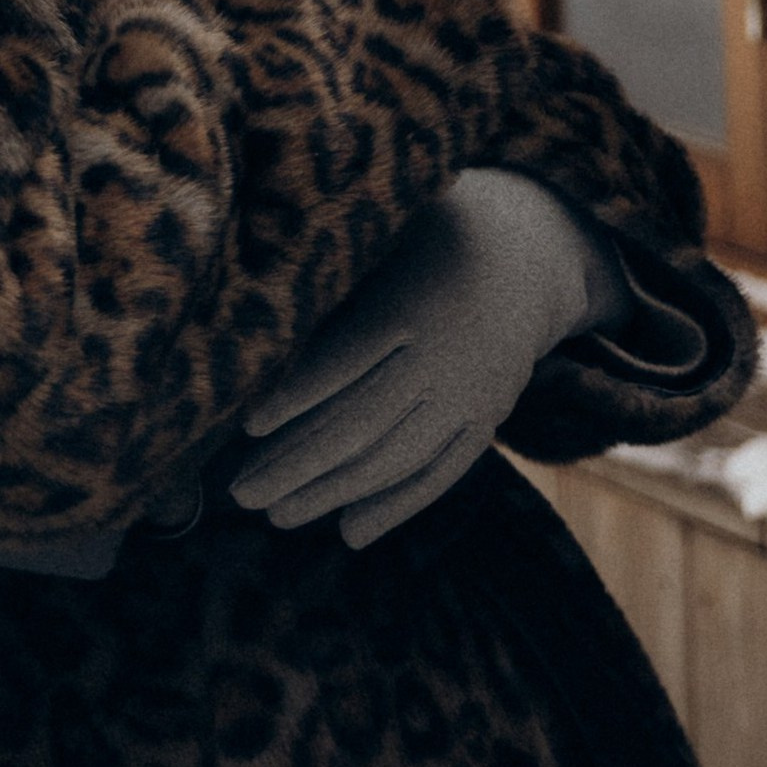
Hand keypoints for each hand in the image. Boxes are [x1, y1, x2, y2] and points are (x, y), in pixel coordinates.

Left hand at [231, 168, 632, 549]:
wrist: (525, 253)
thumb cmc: (423, 233)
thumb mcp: (384, 239)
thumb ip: (336, 283)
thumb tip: (262, 329)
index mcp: (413, 302)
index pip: (346, 359)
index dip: (296, 394)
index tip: (247, 426)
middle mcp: (446, 356)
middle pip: (364, 422)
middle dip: (298, 462)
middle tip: (241, 493)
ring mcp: (472, 396)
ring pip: (397, 457)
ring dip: (334, 492)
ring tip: (276, 515)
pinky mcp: (487, 422)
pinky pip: (441, 473)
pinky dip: (396, 506)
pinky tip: (350, 532)